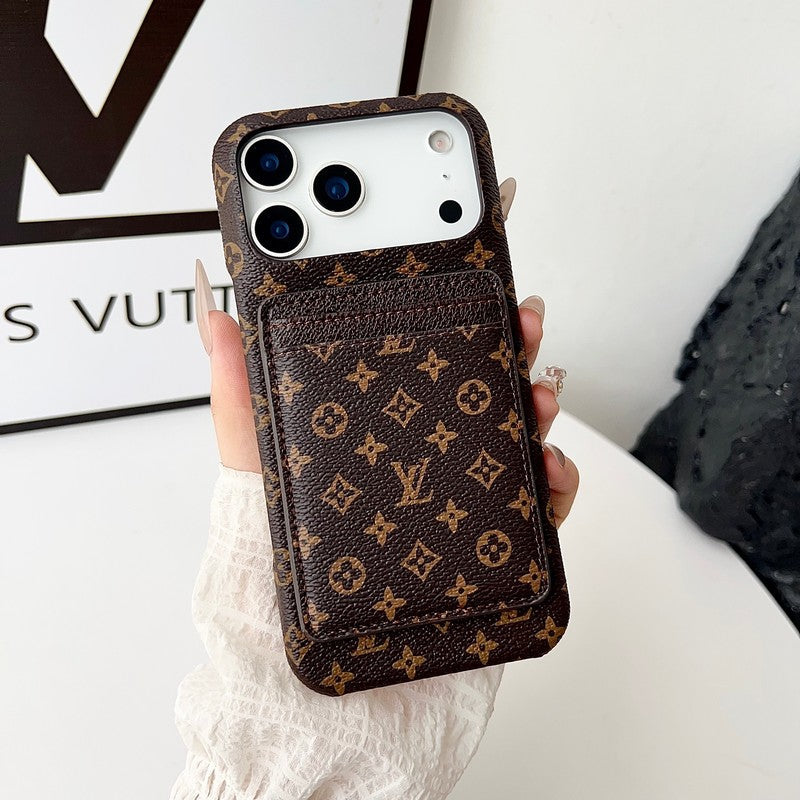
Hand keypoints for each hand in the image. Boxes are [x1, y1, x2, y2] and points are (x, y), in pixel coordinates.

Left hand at [197, 265, 578, 528]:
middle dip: (514, 343)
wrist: (305, 624)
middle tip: (523, 321)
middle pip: (486, 381)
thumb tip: (215, 317)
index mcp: (383, 415)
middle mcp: (427, 444)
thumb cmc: (281, 537)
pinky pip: (539, 503)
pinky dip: (556, 481)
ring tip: (537, 398)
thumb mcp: (252, 453)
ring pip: (519, 432)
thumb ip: (239, 388)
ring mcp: (460, 487)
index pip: (429, 350)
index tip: (478, 280)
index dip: (459, 310)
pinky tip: (548, 470)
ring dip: (540, 404)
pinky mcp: (489, 536)